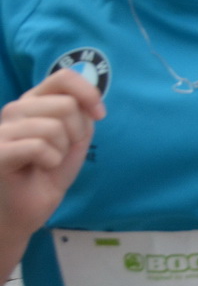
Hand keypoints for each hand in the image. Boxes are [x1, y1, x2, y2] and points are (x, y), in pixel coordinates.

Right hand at [0, 70, 104, 236]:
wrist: (27, 209)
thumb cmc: (49, 171)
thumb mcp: (75, 136)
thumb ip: (82, 112)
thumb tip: (89, 100)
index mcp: (34, 101)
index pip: (64, 77)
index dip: (89, 93)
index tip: (99, 114)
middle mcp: (14, 109)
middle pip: (66, 104)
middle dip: (76, 131)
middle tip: (61, 150)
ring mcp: (1, 130)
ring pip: (54, 126)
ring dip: (61, 150)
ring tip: (48, 161)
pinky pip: (38, 146)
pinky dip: (50, 161)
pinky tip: (38, 169)